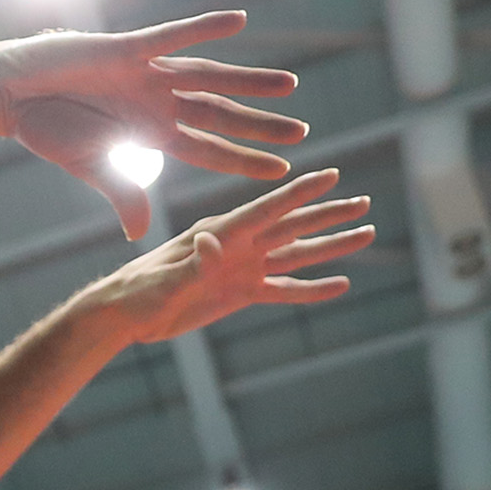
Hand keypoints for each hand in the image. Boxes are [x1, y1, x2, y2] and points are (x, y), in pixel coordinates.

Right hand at [0, 12, 308, 240]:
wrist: (13, 93)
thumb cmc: (48, 129)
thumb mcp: (91, 168)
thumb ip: (124, 194)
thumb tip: (142, 235)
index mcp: (150, 134)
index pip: (208, 150)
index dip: (244, 160)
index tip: (281, 169)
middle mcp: (157, 103)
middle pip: (220, 115)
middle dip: (260, 125)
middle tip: (302, 132)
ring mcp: (147, 75)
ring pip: (210, 78)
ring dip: (249, 82)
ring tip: (290, 86)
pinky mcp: (129, 49)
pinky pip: (174, 37)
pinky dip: (205, 29)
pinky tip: (240, 22)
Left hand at [81, 169, 371, 344]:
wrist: (124, 314)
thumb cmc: (137, 291)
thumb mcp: (164, 278)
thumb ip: (192, 264)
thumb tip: (212, 243)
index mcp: (219, 231)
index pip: (267, 208)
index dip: (300, 193)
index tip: (332, 175)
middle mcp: (238, 244)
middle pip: (293, 225)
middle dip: (328, 214)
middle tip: (364, 201)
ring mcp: (242, 267)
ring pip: (296, 253)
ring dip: (330, 246)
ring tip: (366, 233)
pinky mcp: (240, 292)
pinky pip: (284, 288)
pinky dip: (311, 288)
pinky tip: (340, 285)